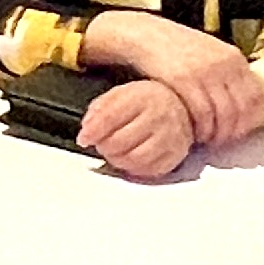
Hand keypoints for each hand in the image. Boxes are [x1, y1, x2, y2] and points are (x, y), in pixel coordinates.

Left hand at [76, 76, 197, 177]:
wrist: (180, 107)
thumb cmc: (146, 102)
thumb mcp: (121, 94)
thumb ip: (100, 108)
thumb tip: (87, 128)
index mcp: (142, 97)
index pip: (110, 117)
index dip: (92, 131)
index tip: (84, 138)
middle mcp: (158, 117)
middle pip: (119, 142)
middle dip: (103, 146)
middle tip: (101, 144)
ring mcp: (169, 137)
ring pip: (134, 159)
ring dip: (117, 160)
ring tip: (114, 152)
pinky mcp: (175, 155)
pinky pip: (148, 170)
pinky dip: (134, 168)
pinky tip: (130, 158)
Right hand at [83, 10, 263, 147]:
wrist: (145, 35)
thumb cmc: (175, 47)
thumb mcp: (209, 52)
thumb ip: (227, 72)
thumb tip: (243, 100)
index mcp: (233, 57)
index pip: (257, 96)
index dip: (251, 120)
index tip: (242, 131)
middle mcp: (224, 64)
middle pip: (242, 109)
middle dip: (234, 131)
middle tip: (223, 140)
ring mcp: (205, 72)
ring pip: (224, 115)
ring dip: (217, 133)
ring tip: (208, 139)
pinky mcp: (184, 80)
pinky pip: (203, 114)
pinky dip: (202, 129)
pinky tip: (195, 133)